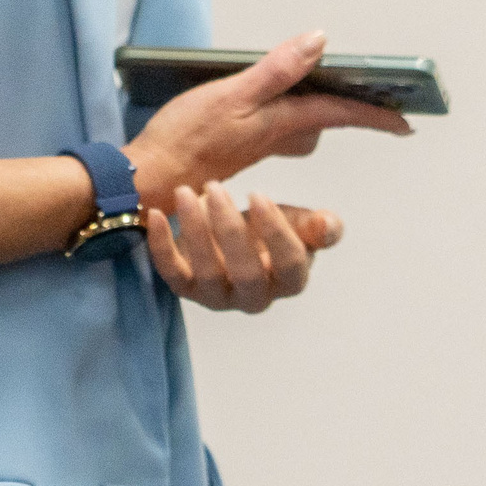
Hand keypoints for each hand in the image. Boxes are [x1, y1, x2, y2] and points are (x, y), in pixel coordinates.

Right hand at [125, 31, 410, 207]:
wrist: (148, 180)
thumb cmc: (184, 139)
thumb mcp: (231, 96)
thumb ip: (277, 71)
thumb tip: (320, 43)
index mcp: (281, 123)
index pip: (338, 113)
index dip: (375, 115)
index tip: (406, 122)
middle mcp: (274, 135)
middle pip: (321, 120)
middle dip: (349, 109)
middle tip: (376, 98)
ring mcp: (254, 142)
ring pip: (298, 125)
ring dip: (316, 108)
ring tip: (331, 88)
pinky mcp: (233, 145)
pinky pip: (274, 127)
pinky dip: (283, 110)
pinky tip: (271, 98)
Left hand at [148, 184, 339, 312]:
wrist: (229, 236)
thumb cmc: (267, 230)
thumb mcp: (297, 223)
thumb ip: (317, 227)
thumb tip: (328, 226)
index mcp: (288, 281)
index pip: (290, 266)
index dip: (276, 233)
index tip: (258, 193)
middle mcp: (254, 297)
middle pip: (246, 273)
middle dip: (229, 230)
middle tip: (215, 188)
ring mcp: (217, 297)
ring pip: (206, 274)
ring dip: (194, 231)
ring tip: (186, 191)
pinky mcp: (186, 289)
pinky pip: (171, 274)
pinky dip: (161, 247)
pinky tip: (157, 214)